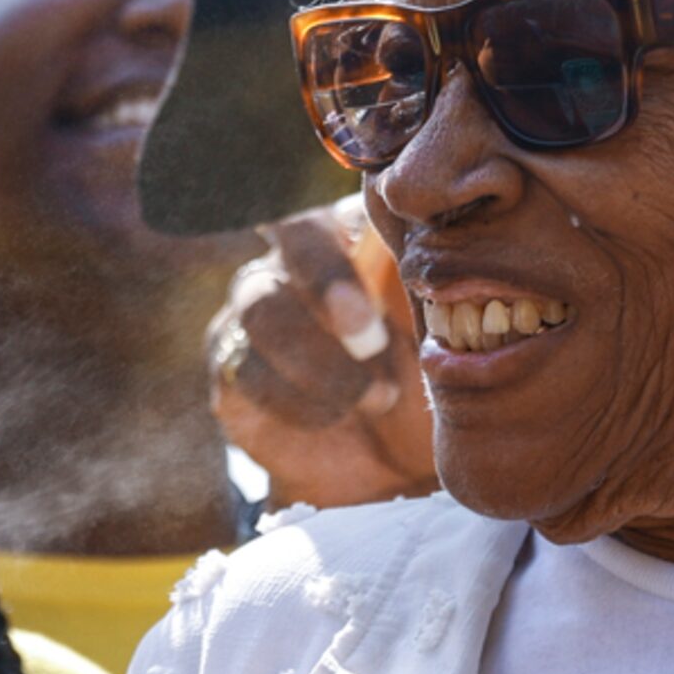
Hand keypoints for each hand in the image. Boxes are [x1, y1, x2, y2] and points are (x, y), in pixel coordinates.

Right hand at [208, 194, 437, 510]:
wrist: (397, 460)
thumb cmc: (425, 376)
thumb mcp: (440, 325)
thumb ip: (431, 274)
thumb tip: (439, 228)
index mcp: (347, 236)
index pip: (323, 212)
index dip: (337, 250)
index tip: (380, 298)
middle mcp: (290, 265)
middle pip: (285, 244)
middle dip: (328, 288)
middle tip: (373, 342)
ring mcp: (252, 318)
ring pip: (259, 310)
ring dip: (320, 359)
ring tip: (375, 398)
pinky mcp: (232, 375)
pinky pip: (245, 372)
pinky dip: (298, 399)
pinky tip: (336, 416)